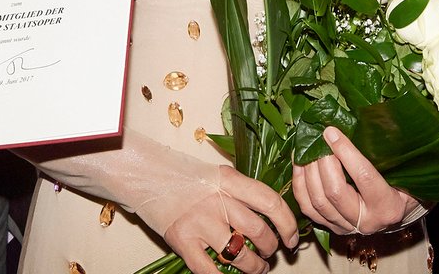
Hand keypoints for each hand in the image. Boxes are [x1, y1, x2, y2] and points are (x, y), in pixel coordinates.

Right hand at [163, 166, 298, 273]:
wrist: (146, 174)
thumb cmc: (185, 175)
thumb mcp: (217, 174)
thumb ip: (241, 191)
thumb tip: (271, 214)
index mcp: (229, 180)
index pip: (270, 202)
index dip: (287, 223)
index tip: (292, 237)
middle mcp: (217, 200)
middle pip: (258, 231)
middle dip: (271, 248)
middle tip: (271, 253)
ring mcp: (200, 223)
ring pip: (240, 255)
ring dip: (254, 268)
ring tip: (257, 268)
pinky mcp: (183, 242)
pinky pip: (210, 272)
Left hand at [292, 126, 418, 234]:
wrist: (398, 211)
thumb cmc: (402, 182)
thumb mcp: (401, 167)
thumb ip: (383, 149)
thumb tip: (354, 118)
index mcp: (388, 206)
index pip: (363, 178)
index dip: (345, 152)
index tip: (331, 131)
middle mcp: (367, 222)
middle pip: (335, 193)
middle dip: (323, 162)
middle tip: (319, 139)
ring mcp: (346, 227)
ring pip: (318, 202)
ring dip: (308, 172)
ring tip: (307, 148)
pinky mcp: (331, 227)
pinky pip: (308, 208)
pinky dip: (300, 184)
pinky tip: (299, 163)